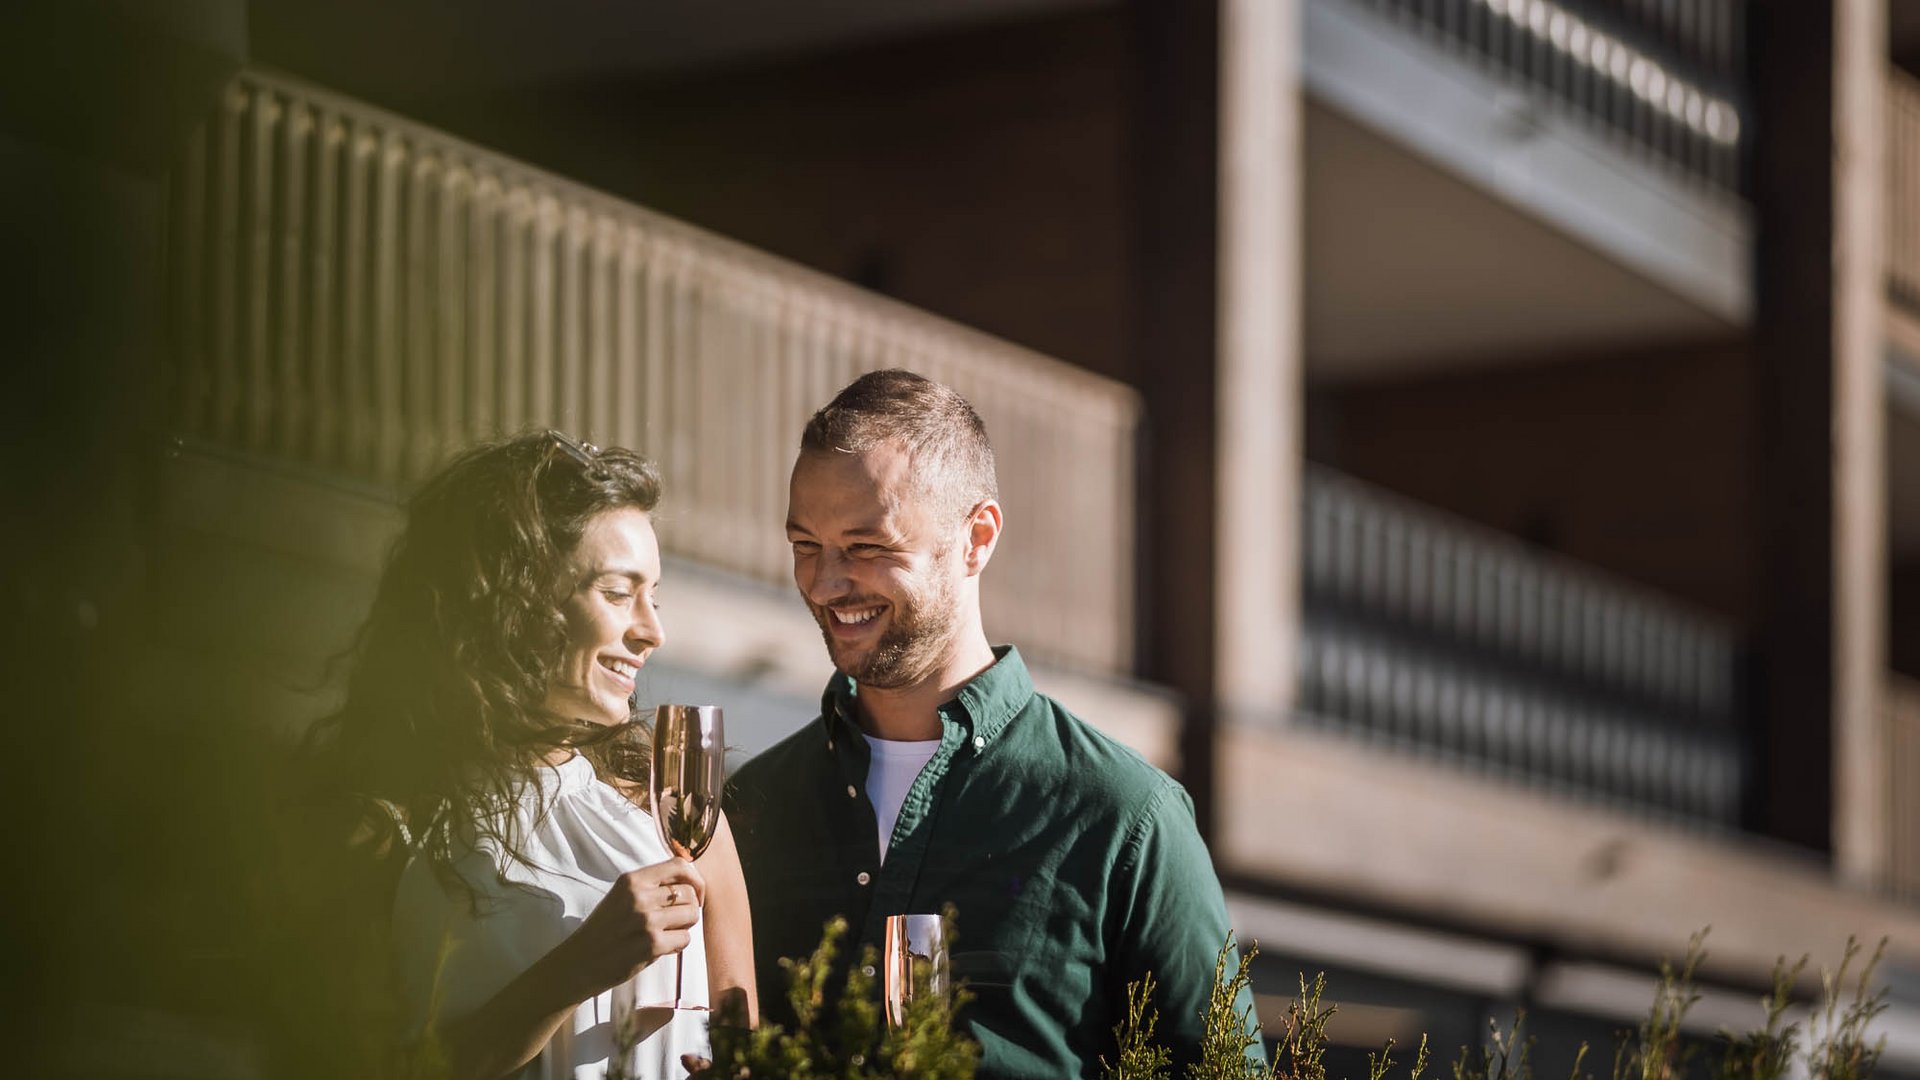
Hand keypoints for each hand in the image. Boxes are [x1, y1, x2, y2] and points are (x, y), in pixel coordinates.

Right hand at [551, 857, 706, 999]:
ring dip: (685, 926)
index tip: (694, 893)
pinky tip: (662, 947)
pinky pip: (685, 939)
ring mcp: (646, 921)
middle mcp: (640, 896)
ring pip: (692, 914)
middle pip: (690, 892)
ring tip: (669, 932)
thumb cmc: (604, 929)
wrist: (579, 962)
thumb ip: (650, 886)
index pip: (679, 865)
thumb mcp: (621, 896)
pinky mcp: (652, 945)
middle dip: (691, 907)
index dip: (694, 879)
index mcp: (632, 880)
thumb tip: (690, 881)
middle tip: (678, 920)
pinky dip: (678, 945)